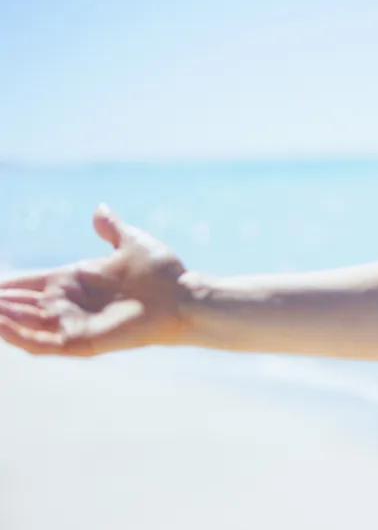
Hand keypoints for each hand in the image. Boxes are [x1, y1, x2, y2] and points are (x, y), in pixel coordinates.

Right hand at [0, 204, 190, 356]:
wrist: (184, 296)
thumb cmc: (163, 272)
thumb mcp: (131, 242)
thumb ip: (111, 229)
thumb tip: (100, 209)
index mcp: (75, 280)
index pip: (30, 284)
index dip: (8, 285)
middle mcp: (71, 304)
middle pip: (21, 306)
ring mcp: (74, 324)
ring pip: (25, 324)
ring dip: (3, 318)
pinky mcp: (82, 341)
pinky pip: (41, 343)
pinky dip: (18, 335)